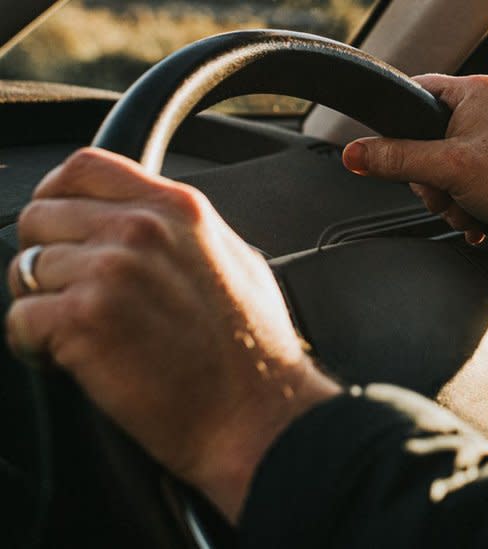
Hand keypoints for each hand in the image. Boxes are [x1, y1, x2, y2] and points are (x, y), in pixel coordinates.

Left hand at [6, 148, 340, 519]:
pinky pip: (19, 318)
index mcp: (179, 209)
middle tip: (75, 296)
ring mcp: (110, 271)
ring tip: (82, 335)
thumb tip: (143, 222)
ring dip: (44, 306)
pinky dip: (34, 345)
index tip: (61, 226)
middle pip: (41, 216)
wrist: (256, 413)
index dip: (58, 194)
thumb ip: (183, 231)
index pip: (85, 167)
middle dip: (47, 258)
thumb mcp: (237, 261)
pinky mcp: (84, 319)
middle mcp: (141, 229)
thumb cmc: (254, 352)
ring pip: (25, 270)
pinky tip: (72, 359)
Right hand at [342, 74, 487, 271]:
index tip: (394, 155)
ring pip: (450, 168)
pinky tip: (481, 220)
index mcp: (475, 92)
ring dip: (452, 200)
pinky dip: (471, 205)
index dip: (399, 128)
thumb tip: (356, 154)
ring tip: (470, 213)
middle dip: (433, 182)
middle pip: (429, 142)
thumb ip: (397, 160)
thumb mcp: (449, 170)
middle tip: (447, 196)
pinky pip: (473, 181)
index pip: (416, 93)